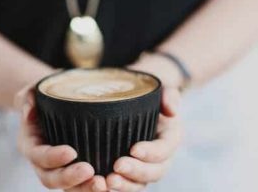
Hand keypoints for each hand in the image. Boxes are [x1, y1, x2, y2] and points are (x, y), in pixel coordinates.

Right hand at [15, 86, 107, 191]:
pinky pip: (82, 184)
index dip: (53, 157)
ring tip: (103, 184)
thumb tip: (29, 110)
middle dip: (69, 178)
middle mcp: (42, 161)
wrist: (54, 104)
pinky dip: (92, 186)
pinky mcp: (74, 169)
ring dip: (84, 188)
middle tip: (89, 171)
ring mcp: (59, 168)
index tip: (71, 151)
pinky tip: (111, 184)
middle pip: (51, 178)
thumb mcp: (33, 89)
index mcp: (31, 143)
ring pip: (68, 187)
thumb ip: (27, 95)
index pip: (38, 156)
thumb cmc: (45, 96)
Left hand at [105, 54, 183, 191]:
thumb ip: (169, 95)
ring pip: (140, 183)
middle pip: (154, 172)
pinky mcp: (130, 171)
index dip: (152, 152)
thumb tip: (172, 110)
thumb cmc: (148, 95)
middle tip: (117, 166)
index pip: (165, 149)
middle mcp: (161, 157)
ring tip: (107, 181)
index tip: (134, 148)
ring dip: (125, 185)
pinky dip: (115, 187)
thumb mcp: (162, 89)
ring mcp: (145, 166)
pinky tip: (99, 186)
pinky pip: (126, 183)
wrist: (138, 100)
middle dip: (136, 172)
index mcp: (170, 137)